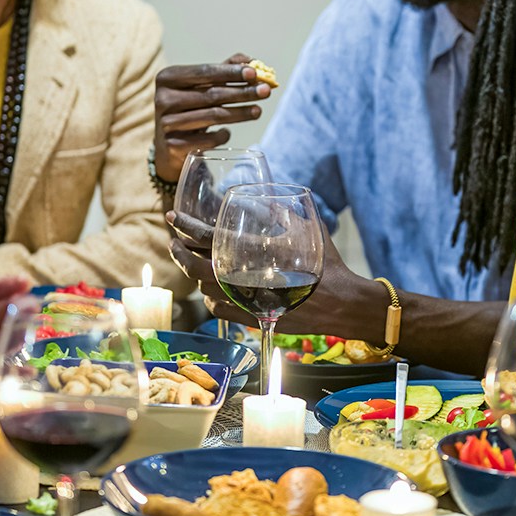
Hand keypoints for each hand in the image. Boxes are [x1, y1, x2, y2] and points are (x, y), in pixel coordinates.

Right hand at [153, 54, 270, 182]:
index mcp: (168, 78)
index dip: (231, 72)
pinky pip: (208, 140)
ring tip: (258, 110)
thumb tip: (252, 61)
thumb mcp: (201, 86)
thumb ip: (224, 70)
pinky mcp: (173, 145)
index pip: (205, 72)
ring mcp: (167, 123)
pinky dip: (223, 135)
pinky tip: (228, 132)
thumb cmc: (189, 107)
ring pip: (213, 116)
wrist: (168, 144)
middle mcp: (163, 99)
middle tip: (266, 91)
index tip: (254, 73)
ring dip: (240, 113)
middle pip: (212, 94)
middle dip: (243, 92)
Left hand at [167, 210, 371, 335]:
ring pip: (205, 288)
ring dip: (194, 273)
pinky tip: (211, 288)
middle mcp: (247, 278)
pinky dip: (210, 296)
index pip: (209, 237)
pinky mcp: (252, 317)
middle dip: (179, 252)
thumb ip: (282, 212)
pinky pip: (218, 308)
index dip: (187, 226)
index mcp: (257, 252)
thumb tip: (261, 197)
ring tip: (190, 261)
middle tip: (174, 241)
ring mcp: (247, 301)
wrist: (341, 303)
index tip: (174, 218)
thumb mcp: (307, 229)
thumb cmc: (326, 264)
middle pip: (197, 266)